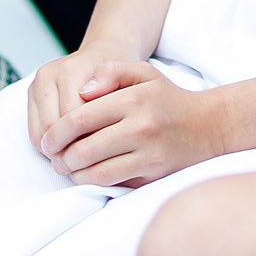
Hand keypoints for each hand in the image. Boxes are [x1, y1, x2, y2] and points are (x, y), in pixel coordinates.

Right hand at [25, 46, 145, 147]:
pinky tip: (68, 148)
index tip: (104, 155)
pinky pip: (33, 133)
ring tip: (80, 158)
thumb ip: (112, 102)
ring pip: (40, 135)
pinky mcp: (31, 93)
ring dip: (59, 151)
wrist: (107, 53)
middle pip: (53, 128)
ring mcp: (38, 83)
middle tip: (91, 163)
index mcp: (72, 70)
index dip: (88, 140)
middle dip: (71, 149)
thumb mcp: (127, 85)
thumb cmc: (119, 74)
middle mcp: (50, 74)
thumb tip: (92, 131)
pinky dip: (50, 146)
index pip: (73, 118)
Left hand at [33, 62, 233, 186]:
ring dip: (73, 174)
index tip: (47, 139)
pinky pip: (113, 184)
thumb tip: (82, 91)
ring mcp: (148, 155)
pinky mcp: (152, 175)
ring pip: (95, 172)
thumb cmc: (168, 98)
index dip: (55, 133)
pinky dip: (93, 182)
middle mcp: (142, 128)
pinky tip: (86, 174)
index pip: (79, 119)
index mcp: (134, 100)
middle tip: (52, 156)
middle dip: (60, 157)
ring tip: (66, 167)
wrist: (208, 127)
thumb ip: (111, 71)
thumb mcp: (144, 72)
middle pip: (83, 150)